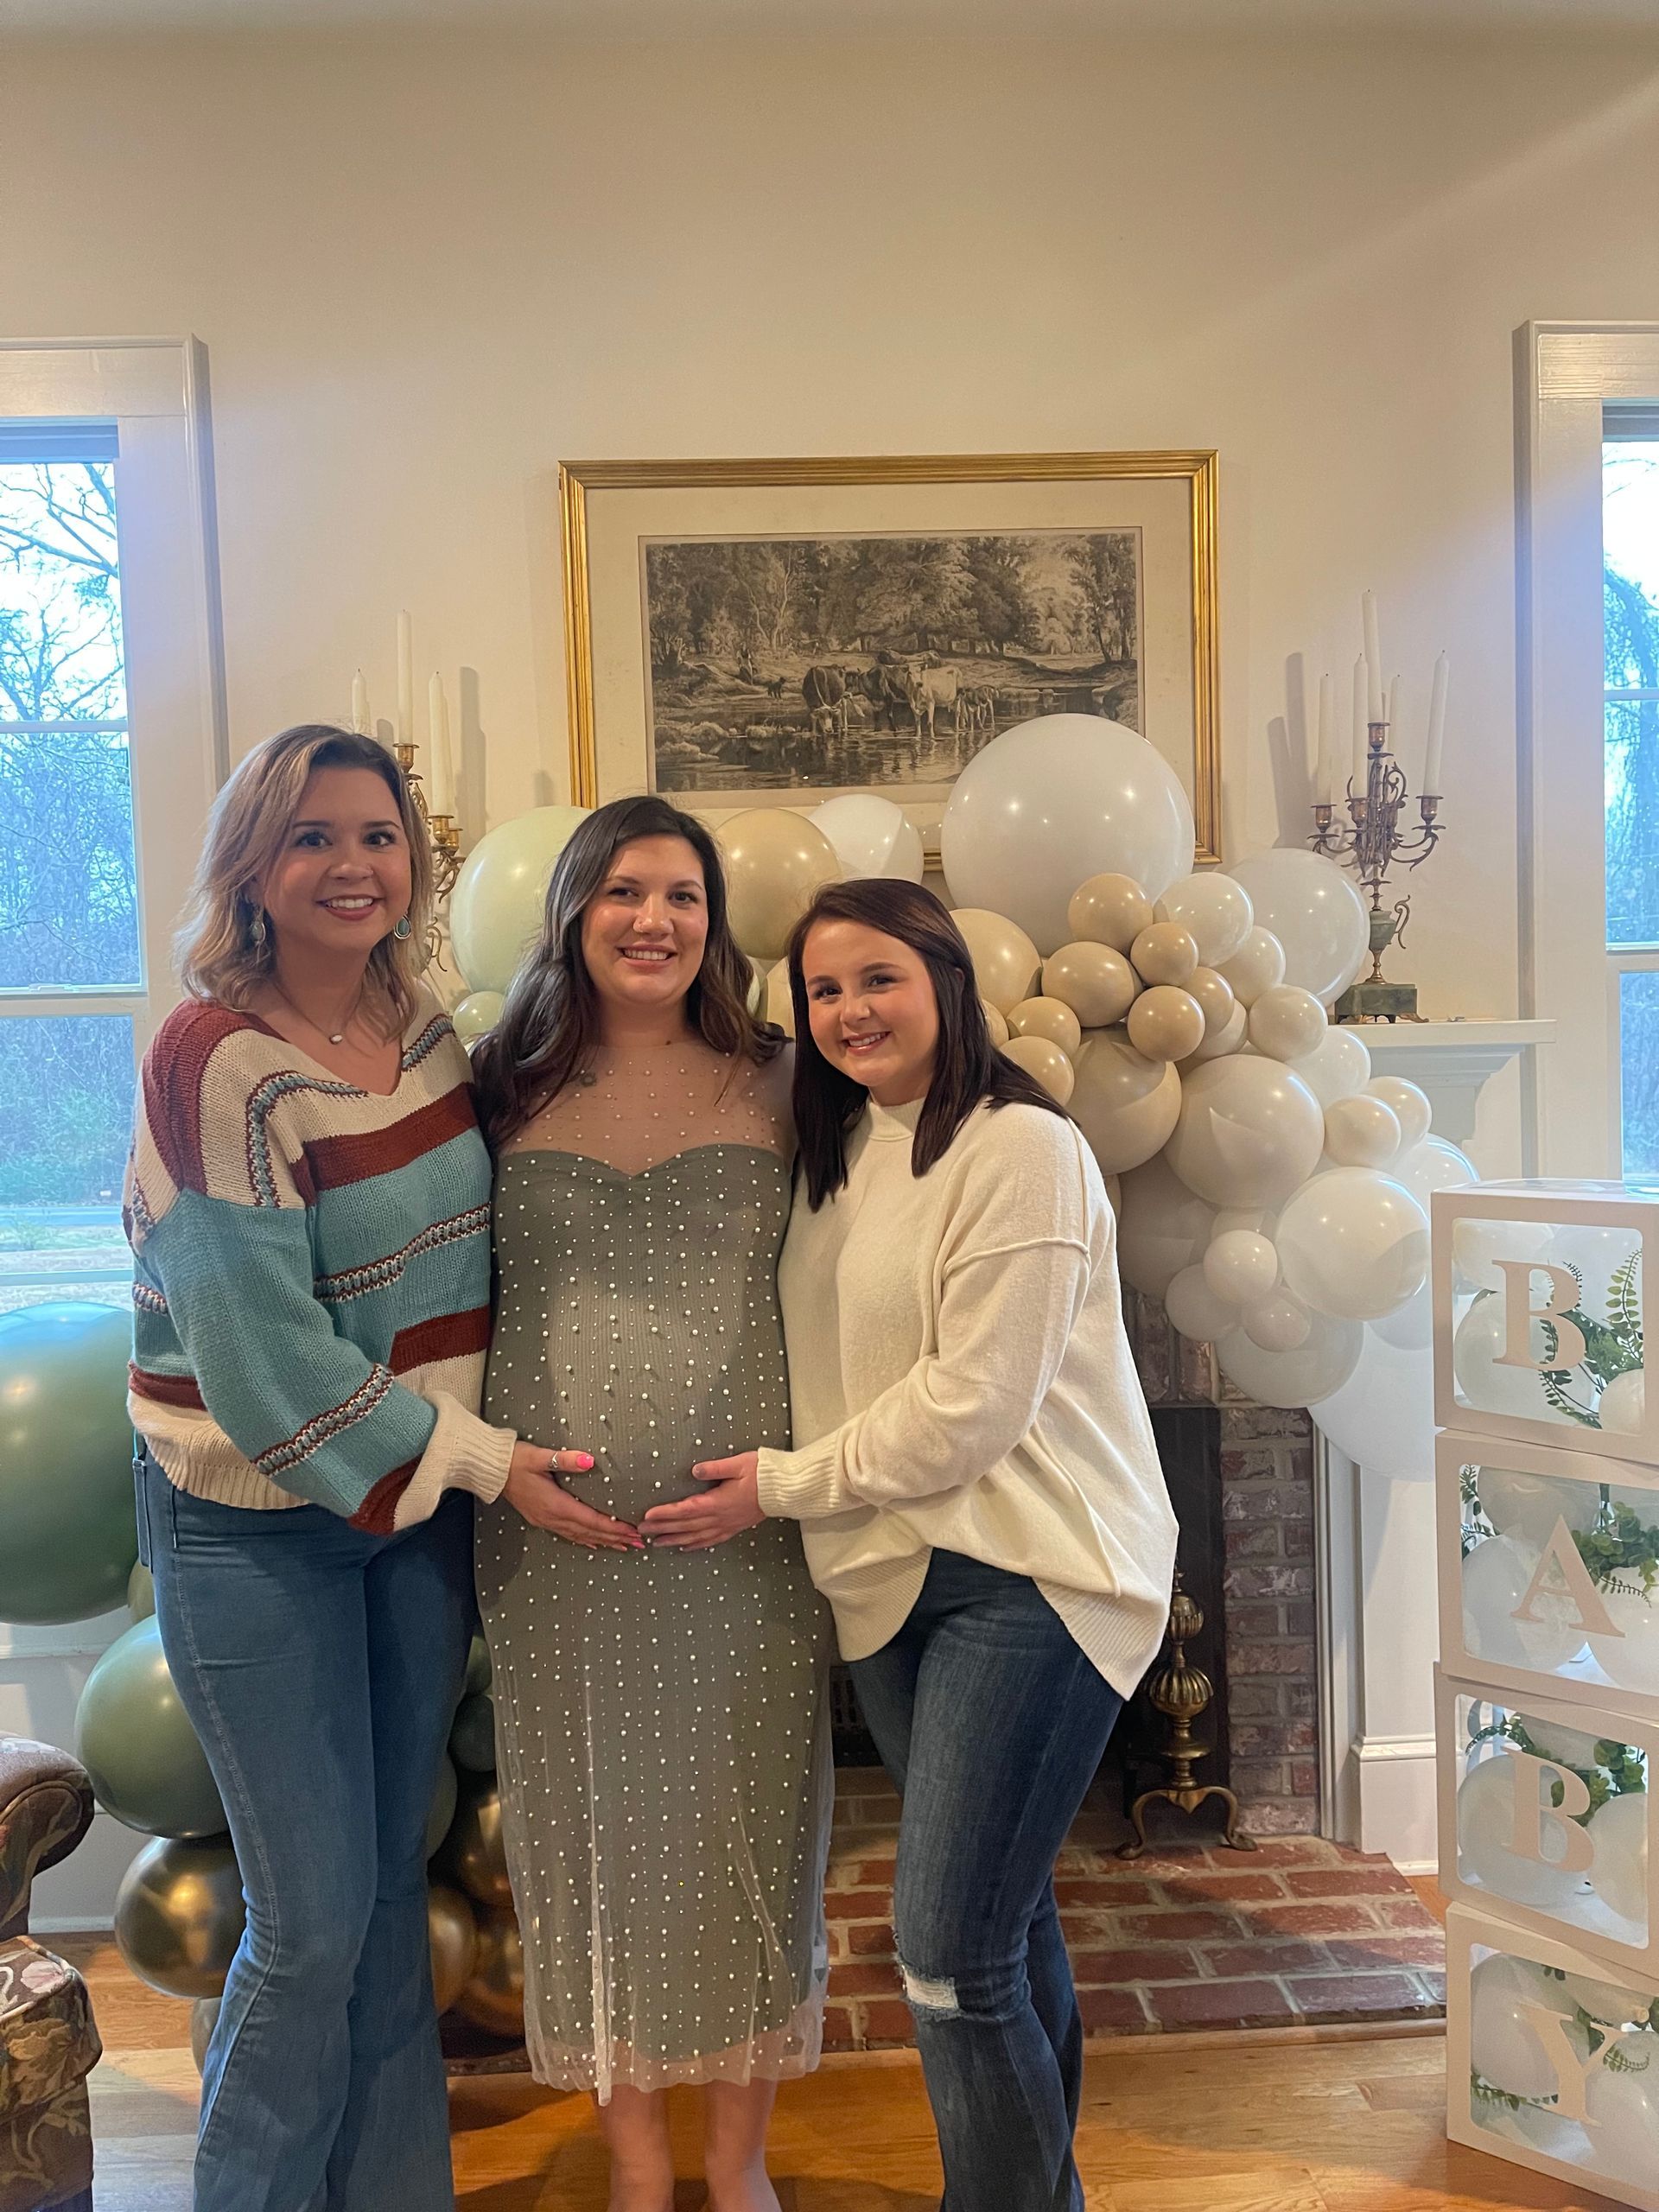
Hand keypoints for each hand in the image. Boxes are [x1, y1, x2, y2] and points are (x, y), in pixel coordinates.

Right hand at [504, 1442, 642, 1550]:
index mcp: (555, 1504)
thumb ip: (566, 1459)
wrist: (492, 1469)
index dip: (614, 1528)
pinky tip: (594, 1544)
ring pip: (580, 1536)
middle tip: (640, 1543)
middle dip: (615, 1538)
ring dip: (603, 1542)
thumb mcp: (540, 1456)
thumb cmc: (515, 1460)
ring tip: (624, 1546)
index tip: (633, 1531)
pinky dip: (585, 1540)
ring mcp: (546, 1521)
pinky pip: (568, 1534)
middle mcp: (552, 1517)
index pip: (591, 1520)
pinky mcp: (541, 1518)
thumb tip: (590, 1461)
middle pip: (589, 1532)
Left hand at [639, 1450, 765, 1550]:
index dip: (665, 1514)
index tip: (648, 1516)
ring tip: (657, 1543)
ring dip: (675, 1540)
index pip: (685, 1510)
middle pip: (685, 1526)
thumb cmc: (762, 1474)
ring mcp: (726, 1525)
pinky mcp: (734, 1528)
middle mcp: (719, 1518)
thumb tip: (694, 1471)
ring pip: (695, 1537)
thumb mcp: (738, 1464)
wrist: (784, 1491)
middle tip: (642, 1531)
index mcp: (717, 1502)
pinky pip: (710, 1541)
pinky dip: (695, 1546)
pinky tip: (685, 1548)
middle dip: (662, 1529)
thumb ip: (715, 1468)